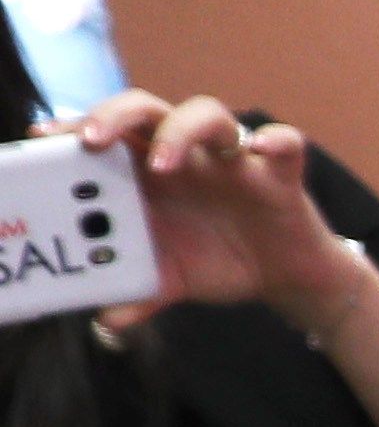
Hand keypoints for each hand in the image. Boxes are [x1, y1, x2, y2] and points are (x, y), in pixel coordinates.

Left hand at [72, 91, 360, 329]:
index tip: (45, 136)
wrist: (280, 276)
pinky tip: (261, 151)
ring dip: (179, 131)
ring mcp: (232, 159)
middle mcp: (186, 154)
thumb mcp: (171, 280)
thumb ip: (139, 292)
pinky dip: (275, 142)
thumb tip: (107, 318)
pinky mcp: (279, 173)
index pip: (108, 132)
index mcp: (148, 172)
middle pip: (145, 109)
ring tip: (163, 164)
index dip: (76, 125)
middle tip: (93, 141)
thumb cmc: (217, 261)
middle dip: (114, 116)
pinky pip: (284, 143)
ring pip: (206, 114)